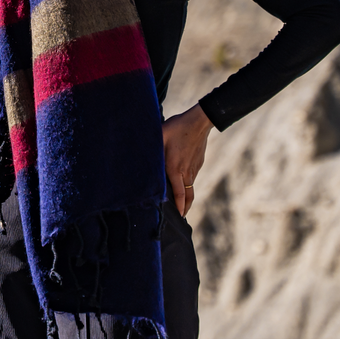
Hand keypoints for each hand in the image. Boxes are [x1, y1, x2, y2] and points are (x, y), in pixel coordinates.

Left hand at [161, 103, 214, 217]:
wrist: (199, 121)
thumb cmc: (177, 128)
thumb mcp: (160, 137)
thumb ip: (151, 150)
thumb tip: (140, 158)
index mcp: (175, 168)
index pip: (180, 194)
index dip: (180, 207)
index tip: (179, 217)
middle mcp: (186, 171)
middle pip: (189, 195)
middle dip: (185, 207)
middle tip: (180, 216)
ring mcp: (194, 167)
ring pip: (191, 186)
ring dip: (186, 196)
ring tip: (180, 202)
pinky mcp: (198, 162)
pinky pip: (192, 176)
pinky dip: (188, 183)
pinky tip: (182, 181)